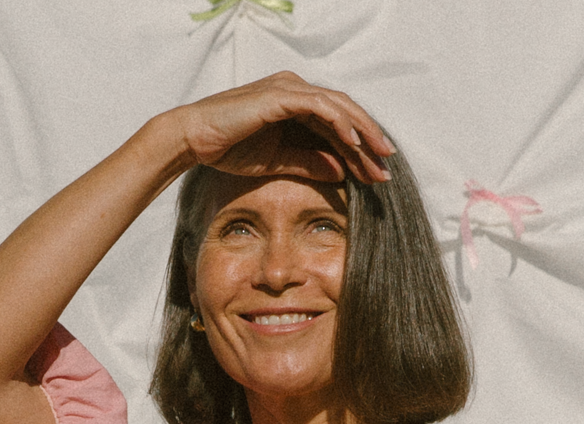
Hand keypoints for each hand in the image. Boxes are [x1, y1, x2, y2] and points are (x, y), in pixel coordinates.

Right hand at [166, 74, 393, 188]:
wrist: (196, 139)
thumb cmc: (229, 148)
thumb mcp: (279, 162)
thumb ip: (310, 163)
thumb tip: (341, 171)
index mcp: (295, 104)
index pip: (337, 124)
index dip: (360, 148)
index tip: (377, 174)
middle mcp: (296, 91)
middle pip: (344, 113)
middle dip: (369, 140)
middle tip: (387, 166)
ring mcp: (289, 89)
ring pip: (338, 106)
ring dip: (361, 131)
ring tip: (378, 155)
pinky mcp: (280, 95)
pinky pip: (319, 107)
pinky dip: (339, 123)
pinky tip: (354, 144)